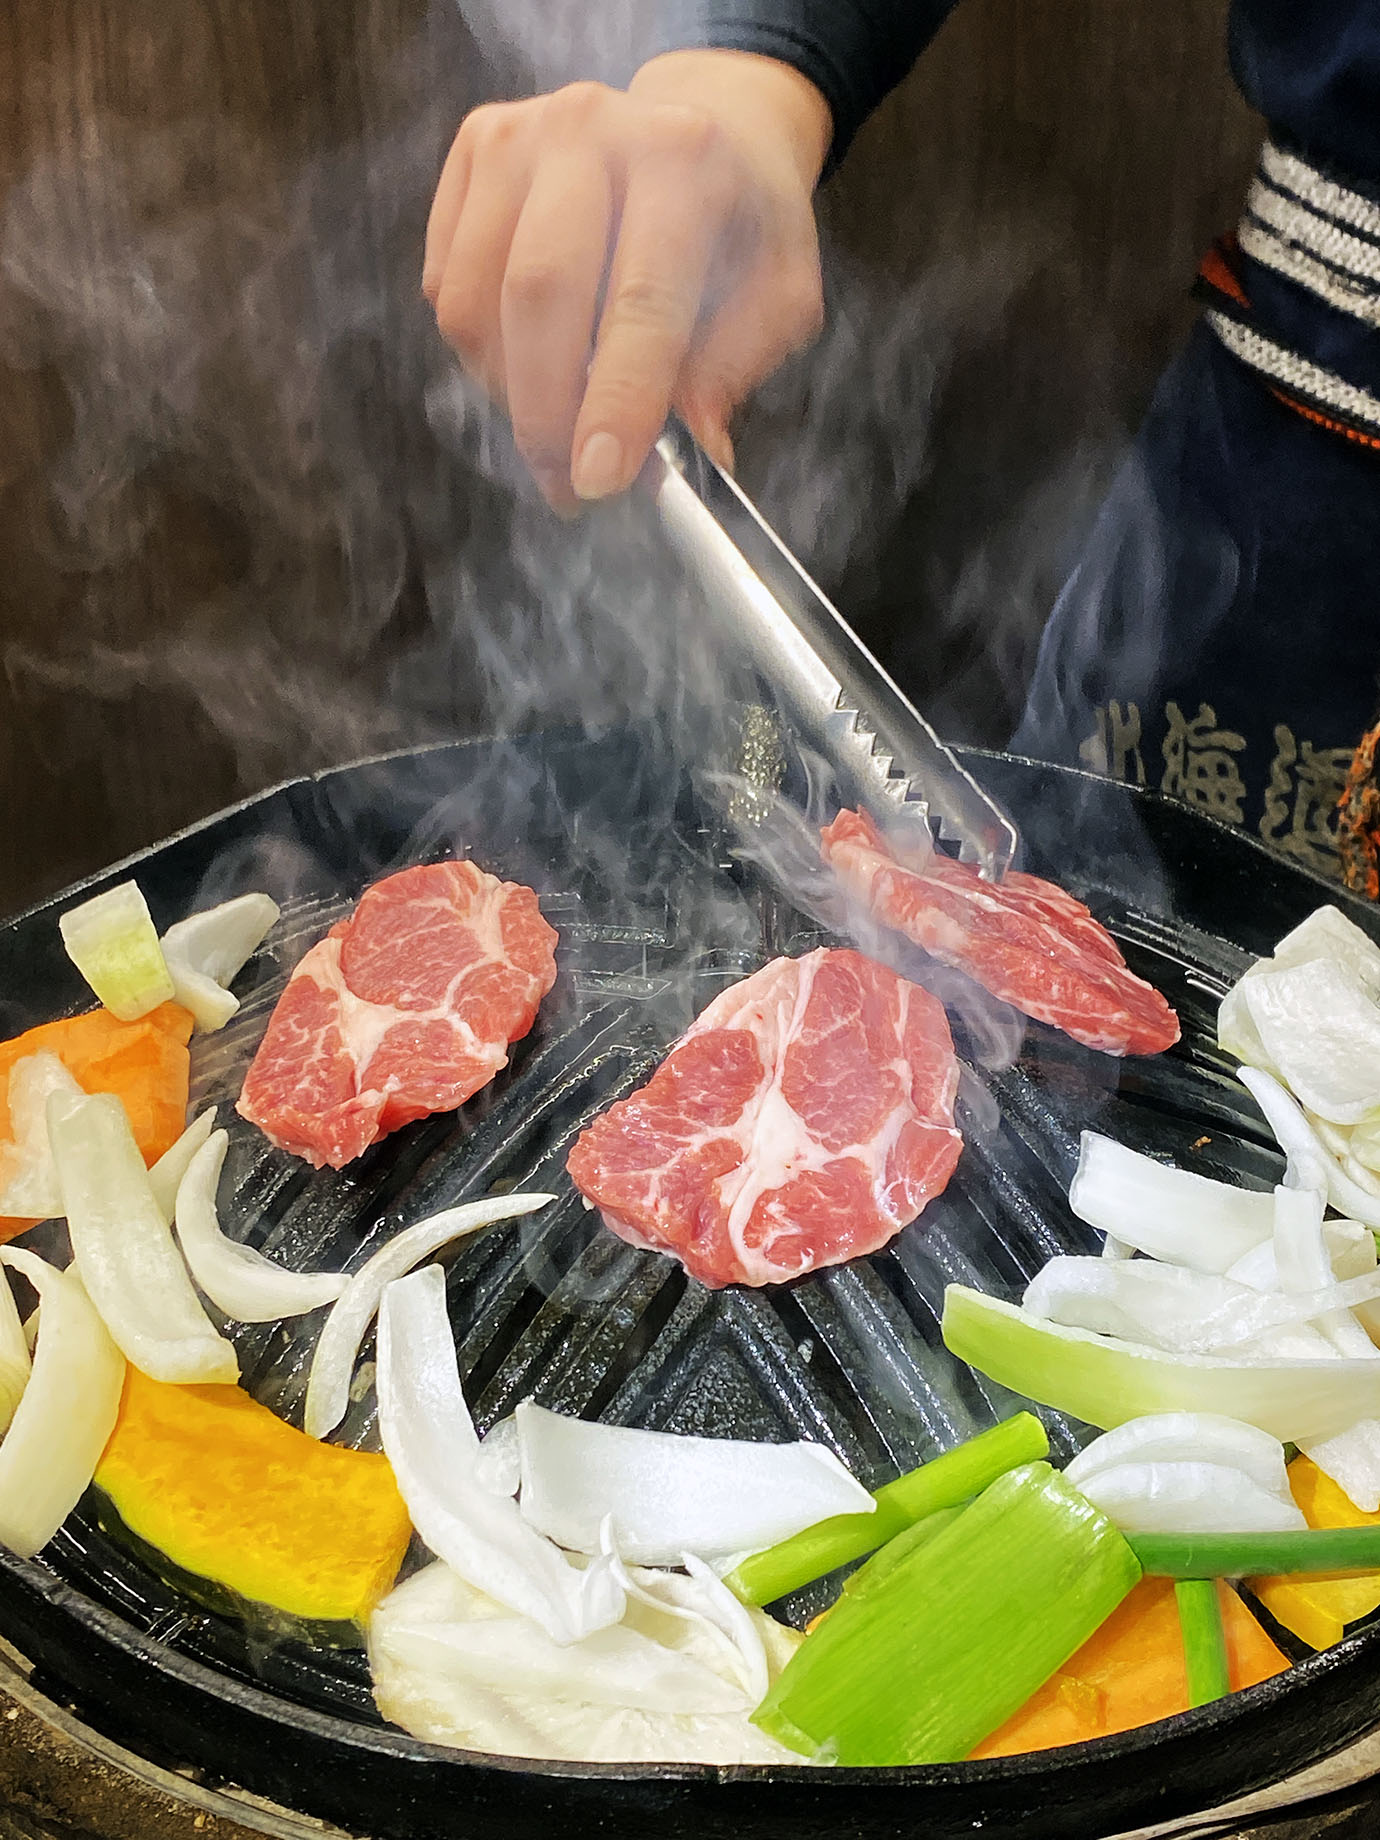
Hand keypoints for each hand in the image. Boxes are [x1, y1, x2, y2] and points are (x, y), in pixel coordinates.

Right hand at [423, 51, 831, 512]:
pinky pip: (445, 286)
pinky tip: (529, 361)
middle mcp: (591, 128)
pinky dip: (480, 352)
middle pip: (538, 295)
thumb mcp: (778, 292)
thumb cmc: (741, 223)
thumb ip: (734, 370)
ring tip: (554, 429)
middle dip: (546, 415)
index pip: (640, 302)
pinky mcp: (471, 150)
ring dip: (506, 394)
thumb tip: (695, 452)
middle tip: (568, 488)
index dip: (617, 401)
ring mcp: (519, 133)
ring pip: (474, 301)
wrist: (703, 123)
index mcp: (683, 159)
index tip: (601, 479)